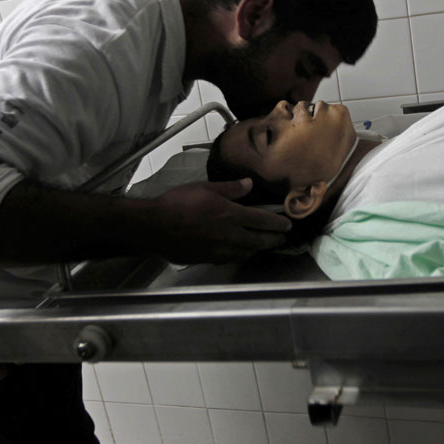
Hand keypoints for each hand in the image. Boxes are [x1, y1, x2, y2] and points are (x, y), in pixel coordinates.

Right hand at [150, 178, 290, 263]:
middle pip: (260, 240)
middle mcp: (231, 235)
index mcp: (231, 215)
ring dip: (259, 248)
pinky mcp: (209, 259)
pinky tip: (240, 252)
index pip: (263, 220)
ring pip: (247, 252)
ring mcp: (220, 250)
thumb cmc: (178, 203)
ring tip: (264, 245)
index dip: (278, 222)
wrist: (156, 228)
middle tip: (283, 238)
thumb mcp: (205, 188)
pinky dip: (241, 254)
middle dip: (274, 239)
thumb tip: (249, 184)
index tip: (288, 224)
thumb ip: (230, 188)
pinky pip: (232, 258)